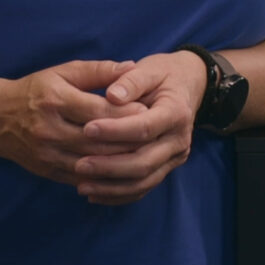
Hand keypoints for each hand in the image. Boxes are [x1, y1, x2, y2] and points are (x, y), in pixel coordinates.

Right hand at [0, 60, 148, 186]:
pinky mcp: (47, 171)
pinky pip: (81, 178)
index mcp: (56, 100)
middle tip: (154, 135)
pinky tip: (123, 170)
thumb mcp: (64, 72)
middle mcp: (50, 129)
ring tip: (144, 153)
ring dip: (121, 161)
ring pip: (92, 163)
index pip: (99, 111)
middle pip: (98, 140)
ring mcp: (47, 154)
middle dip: (129, 139)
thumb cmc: (36, 90)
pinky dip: (104, 176)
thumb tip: (132, 67)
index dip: (126, 113)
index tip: (149, 110)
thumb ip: (99, 71)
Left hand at [74, 51, 208, 205]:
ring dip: (111, 187)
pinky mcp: (166, 168)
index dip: (115, 130)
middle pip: (144, 161)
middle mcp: (179, 139)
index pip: (145, 127)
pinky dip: (118, 195)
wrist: (186, 86)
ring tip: (81, 185)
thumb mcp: (148, 69)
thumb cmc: (162, 75)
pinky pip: (143, 188)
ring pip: (143, 181)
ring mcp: (175, 157)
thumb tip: (111, 95)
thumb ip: (130, 81)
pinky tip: (94, 195)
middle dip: (110, 166)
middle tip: (79, 164)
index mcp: (176, 112)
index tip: (86, 129)